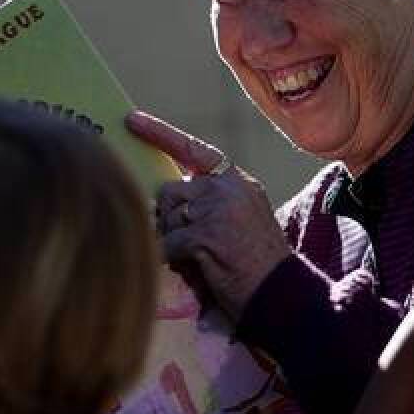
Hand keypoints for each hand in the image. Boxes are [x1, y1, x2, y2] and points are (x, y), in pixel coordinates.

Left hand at [125, 110, 291, 319]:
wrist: (281, 292)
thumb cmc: (257, 266)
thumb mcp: (239, 221)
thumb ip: (208, 203)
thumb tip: (159, 202)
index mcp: (238, 182)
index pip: (194, 151)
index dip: (160, 134)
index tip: (132, 120)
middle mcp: (228, 188)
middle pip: (169, 192)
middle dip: (170, 220)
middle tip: (191, 246)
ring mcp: (218, 208)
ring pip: (166, 219)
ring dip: (173, 243)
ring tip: (201, 260)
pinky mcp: (206, 233)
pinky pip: (167, 244)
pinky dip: (174, 261)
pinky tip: (198, 270)